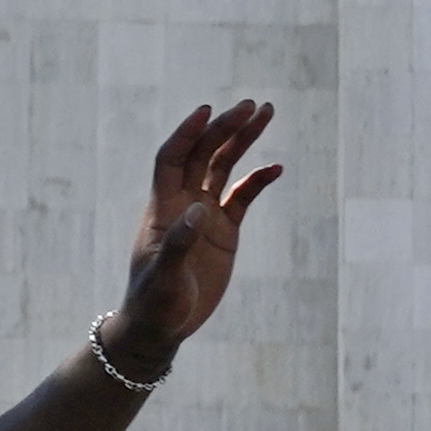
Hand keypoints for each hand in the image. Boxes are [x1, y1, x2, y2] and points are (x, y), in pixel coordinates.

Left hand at [104, 100, 286, 360]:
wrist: (160, 326)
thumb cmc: (154, 304)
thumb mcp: (165, 277)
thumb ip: (179, 243)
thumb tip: (198, 209)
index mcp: (163, 208)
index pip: (173, 157)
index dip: (187, 133)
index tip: (207, 110)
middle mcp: (183, 203)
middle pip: (204, 153)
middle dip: (225, 127)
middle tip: (252, 105)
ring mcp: (204, 215)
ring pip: (224, 167)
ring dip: (242, 140)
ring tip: (266, 112)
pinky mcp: (223, 232)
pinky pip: (242, 197)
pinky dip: (258, 180)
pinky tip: (276, 167)